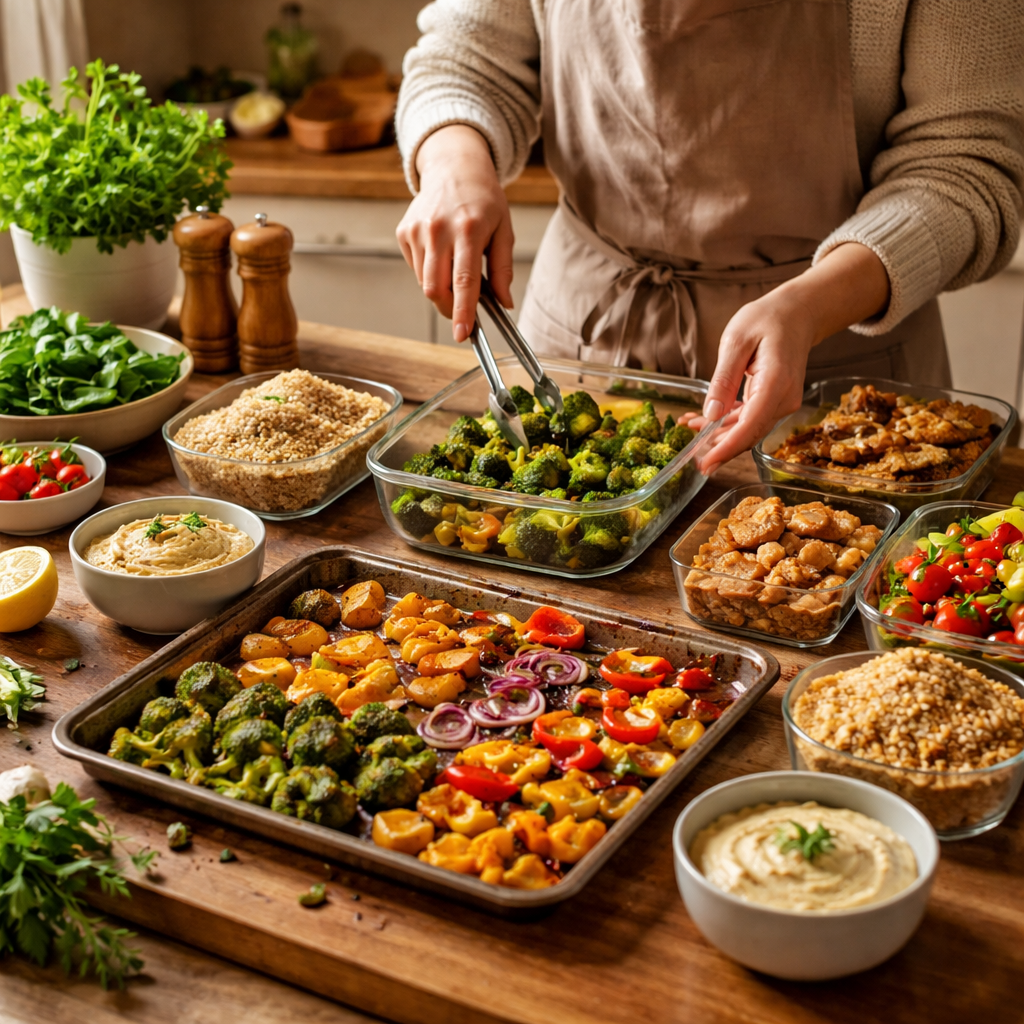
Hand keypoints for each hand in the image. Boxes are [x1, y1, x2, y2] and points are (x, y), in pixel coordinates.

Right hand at [396, 124, 514, 341]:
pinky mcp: (404, 232)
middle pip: (436, 288)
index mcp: (468, 229)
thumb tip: (505, 303)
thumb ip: (503, 268)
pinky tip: (441, 253)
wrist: (454, 166)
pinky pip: (416, 269)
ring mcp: (417, 230)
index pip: (464, 280)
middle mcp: (439, 229)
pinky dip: (430, 272)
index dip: (463, 311)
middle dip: (449, 308)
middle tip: (463, 310)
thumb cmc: (483, 199)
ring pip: (425, 283)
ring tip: (455, 267)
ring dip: (441, 289)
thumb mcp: (504, 229)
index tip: (463, 334)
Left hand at [696, 243, 890, 473]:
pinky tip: (702, 422)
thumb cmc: (767, 320)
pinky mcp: (775, 402)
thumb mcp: (736, 341)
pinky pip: (749, 419)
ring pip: (747, 429)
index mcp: (776, 383)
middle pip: (748, 434)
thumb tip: (710, 414)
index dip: (726, 448)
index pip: (750, 426)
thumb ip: (723, 379)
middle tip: (691, 458)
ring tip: (688, 430)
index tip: (705, 464)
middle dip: (718, 448)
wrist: (797, 313)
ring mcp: (782, 403)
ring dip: (718, 435)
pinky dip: (727, 424)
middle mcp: (783, 399)